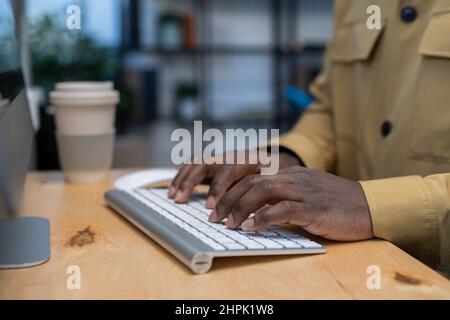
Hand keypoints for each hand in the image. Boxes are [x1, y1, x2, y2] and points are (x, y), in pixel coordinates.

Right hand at [169, 150, 300, 207]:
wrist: (274, 163)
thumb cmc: (273, 180)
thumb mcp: (272, 186)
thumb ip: (260, 196)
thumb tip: (249, 213)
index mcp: (249, 160)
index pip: (229, 170)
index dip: (217, 188)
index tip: (210, 206)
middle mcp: (231, 155)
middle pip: (207, 163)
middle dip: (192, 182)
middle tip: (181, 200)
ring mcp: (220, 157)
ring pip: (197, 163)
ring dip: (183, 179)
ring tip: (174, 196)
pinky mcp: (212, 161)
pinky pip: (192, 165)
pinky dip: (181, 177)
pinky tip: (173, 190)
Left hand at [210, 166, 373, 240]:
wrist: (370, 206)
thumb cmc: (338, 204)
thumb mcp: (308, 194)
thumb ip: (285, 198)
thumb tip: (258, 211)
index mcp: (291, 174)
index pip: (253, 175)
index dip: (230, 189)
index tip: (216, 204)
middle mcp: (294, 178)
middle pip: (252, 181)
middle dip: (228, 198)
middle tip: (213, 215)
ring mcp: (304, 191)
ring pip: (262, 191)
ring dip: (240, 207)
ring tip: (227, 223)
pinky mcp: (314, 208)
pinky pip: (283, 209)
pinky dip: (263, 217)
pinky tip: (251, 227)